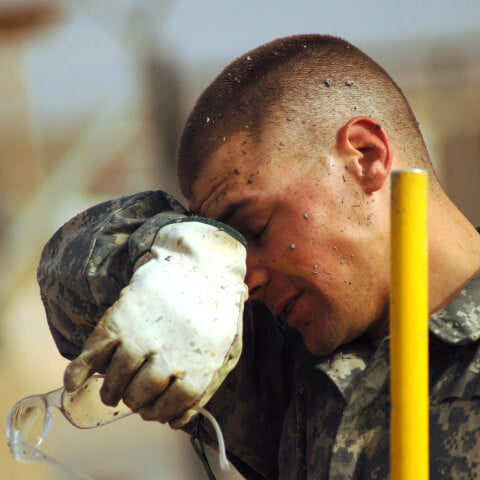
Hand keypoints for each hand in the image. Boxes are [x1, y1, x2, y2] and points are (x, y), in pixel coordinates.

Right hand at [63, 219, 247, 426]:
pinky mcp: (122, 317)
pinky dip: (80, 370)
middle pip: (141, 395)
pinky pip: (94, 352)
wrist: (203, 265)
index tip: (154, 411)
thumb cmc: (217, 310)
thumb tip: (178, 420)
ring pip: (117, 379)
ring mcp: (142, 337)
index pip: (171, 408)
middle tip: (133, 397)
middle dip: (136, 401)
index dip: (160, 413)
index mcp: (199, 367)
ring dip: (111, 391)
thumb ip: (207, 387)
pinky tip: (74, 382)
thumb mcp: (229, 351)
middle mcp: (168, 357)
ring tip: (112, 392)